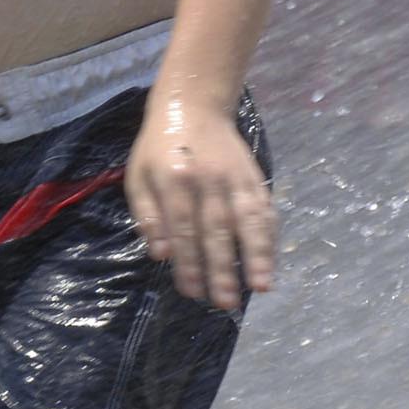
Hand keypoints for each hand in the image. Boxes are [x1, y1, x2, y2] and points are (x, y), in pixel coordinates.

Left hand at [126, 97, 274, 310]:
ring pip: (248, 219)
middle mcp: (207, 179)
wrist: (193, 106)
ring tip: (261, 287)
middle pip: (216, 229)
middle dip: (222, 269)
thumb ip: (147, 215)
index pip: (182, 228)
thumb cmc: (158, 148)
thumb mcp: (138, 176)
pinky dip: (270, 236)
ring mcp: (234, 177)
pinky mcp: (253, 176)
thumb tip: (161, 254)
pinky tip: (271, 260)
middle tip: (225, 302)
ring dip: (256, 255)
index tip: (192, 292)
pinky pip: (264, 209)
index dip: (188, 263)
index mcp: (173, 179)